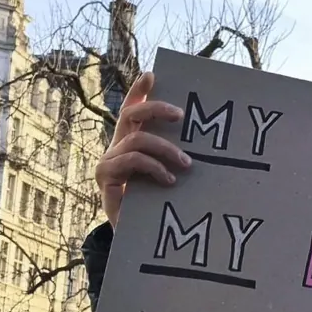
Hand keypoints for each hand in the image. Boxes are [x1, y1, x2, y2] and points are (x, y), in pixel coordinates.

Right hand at [94, 72, 188, 226]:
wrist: (136, 237)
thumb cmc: (158, 204)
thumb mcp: (169, 176)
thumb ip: (176, 158)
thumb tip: (206, 145)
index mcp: (132, 141)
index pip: (133, 109)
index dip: (139, 90)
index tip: (153, 74)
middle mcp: (117, 146)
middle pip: (133, 114)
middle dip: (157, 109)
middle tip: (181, 115)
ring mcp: (109, 160)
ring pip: (138, 139)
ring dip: (167, 149)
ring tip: (186, 165)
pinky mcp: (106, 176)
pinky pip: (132, 161)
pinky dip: (155, 167)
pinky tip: (170, 180)